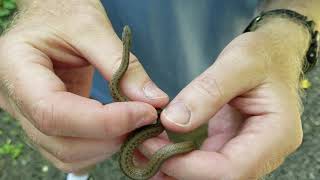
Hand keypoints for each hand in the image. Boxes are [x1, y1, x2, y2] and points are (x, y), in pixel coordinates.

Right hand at [0, 0, 167, 172]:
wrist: (50, 14)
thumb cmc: (63, 11)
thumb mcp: (91, 27)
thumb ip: (122, 65)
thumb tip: (155, 101)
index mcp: (17, 68)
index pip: (54, 112)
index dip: (103, 121)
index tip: (144, 113)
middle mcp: (16, 100)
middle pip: (61, 141)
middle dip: (110, 137)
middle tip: (145, 119)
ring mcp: (30, 116)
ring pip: (66, 155)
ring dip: (106, 146)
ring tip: (134, 123)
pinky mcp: (49, 123)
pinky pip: (70, 151)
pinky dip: (100, 147)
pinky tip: (119, 128)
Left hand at [141, 18, 309, 179]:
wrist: (271, 55)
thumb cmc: (262, 54)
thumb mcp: (238, 63)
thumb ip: (207, 92)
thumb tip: (173, 121)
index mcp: (276, 134)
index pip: (232, 169)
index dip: (190, 166)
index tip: (154, 147)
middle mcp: (264, 151)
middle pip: (219, 178)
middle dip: (177, 169)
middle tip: (142, 149)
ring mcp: (246, 151)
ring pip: (209, 175)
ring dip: (175, 168)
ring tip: (144, 150)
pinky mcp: (230, 144)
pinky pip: (204, 161)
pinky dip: (180, 158)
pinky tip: (157, 148)